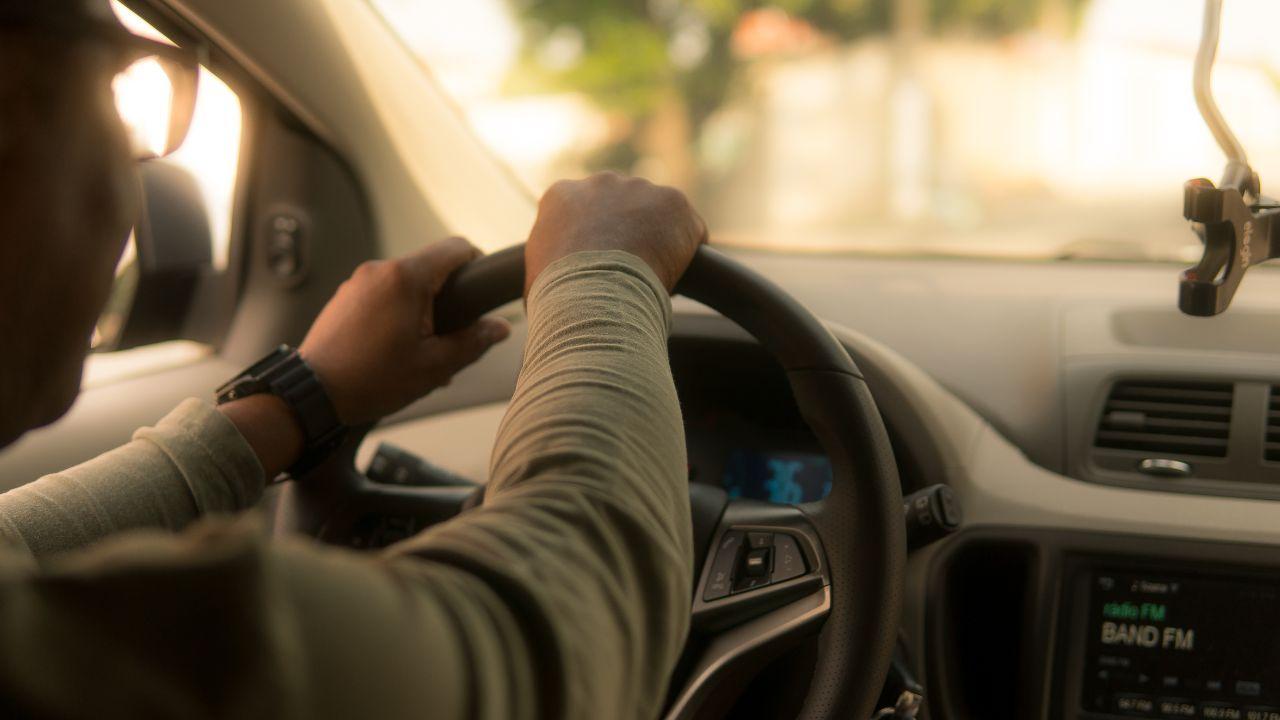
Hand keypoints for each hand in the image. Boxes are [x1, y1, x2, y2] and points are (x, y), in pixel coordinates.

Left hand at [299, 237, 509, 425]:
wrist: (312, 394)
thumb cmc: (372, 380)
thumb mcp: (435, 366)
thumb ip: (473, 341)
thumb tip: (500, 327)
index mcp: (406, 278)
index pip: (457, 247)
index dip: (477, 265)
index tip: (481, 292)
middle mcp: (380, 270)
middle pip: (430, 267)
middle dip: (446, 298)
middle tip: (449, 337)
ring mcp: (358, 281)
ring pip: (405, 283)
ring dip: (420, 309)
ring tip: (418, 351)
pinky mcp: (345, 296)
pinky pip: (382, 294)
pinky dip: (396, 313)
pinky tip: (393, 350)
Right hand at [524, 172, 707, 294]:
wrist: (592, 295)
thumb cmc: (557, 297)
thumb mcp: (535, 279)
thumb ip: (546, 269)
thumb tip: (547, 295)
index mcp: (561, 196)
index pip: (584, 213)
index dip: (596, 242)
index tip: (602, 268)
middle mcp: (600, 182)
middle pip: (623, 207)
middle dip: (629, 234)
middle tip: (630, 273)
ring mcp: (639, 188)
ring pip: (657, 215)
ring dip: (659, 241)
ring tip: (653, 279)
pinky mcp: (673, 201)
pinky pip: (689, 229)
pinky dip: (688, 253)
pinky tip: (678, 277)